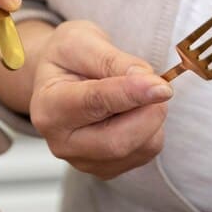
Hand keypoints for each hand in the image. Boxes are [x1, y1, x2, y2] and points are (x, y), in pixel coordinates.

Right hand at [28, 20, 172, 179]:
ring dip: (152, 118)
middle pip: (117, 141)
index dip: (131, 94)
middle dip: (149, 112)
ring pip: (138, 148)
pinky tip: (134, 111)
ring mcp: (83, 161)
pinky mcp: (106, 169)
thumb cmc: (66, 58)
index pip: (94, 103)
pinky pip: (145, 153)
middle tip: (159, 85)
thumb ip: (112, 60)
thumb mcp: (81, 42)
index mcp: (49, 106)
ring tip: (138, 93)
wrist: (56, 79)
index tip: (162, 87)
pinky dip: (151, 129)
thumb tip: (148, 80)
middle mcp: (61, 142)